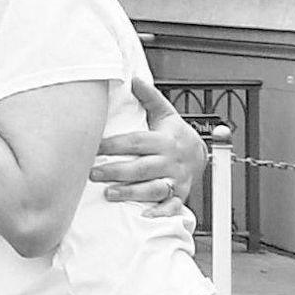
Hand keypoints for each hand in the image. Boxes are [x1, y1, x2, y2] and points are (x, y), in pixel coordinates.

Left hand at [88, 98, 204, 216]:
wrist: (201, 154)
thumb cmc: (175, 134)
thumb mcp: (166, 113)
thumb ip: (150, 98)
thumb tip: (134, 79)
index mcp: (164, 141)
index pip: (136, 142)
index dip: (114, 144)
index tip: (93, 147)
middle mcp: (170, 162)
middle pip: (142, 168)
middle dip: (117, 171)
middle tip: (93, 173)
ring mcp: (175, 180)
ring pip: (153, 188)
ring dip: (131, 193)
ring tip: (109, 194)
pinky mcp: (179, 196)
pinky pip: (172, 207)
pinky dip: (160, 213)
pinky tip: (143, 216)